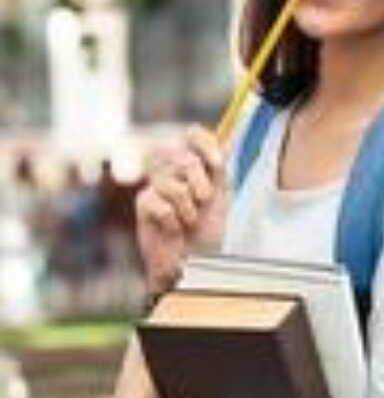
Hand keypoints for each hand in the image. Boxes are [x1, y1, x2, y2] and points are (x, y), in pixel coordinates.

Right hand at [136, 124, 227, 293]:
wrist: (194, 262)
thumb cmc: (208, 230)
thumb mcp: (222, 195)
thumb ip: (220, 168)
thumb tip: (226, 141)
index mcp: (195, 163)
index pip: (193, 134)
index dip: (205, 143)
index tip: (218, 164)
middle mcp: (174, 169)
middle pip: (183, 156)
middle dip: (200, 182)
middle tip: (204, 201)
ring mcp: (156, 185)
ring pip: (173, 184)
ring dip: (188, 208)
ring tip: (189, 220)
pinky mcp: (143, 204)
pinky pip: (160, 203)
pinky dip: (173, 220)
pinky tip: (173, 228)